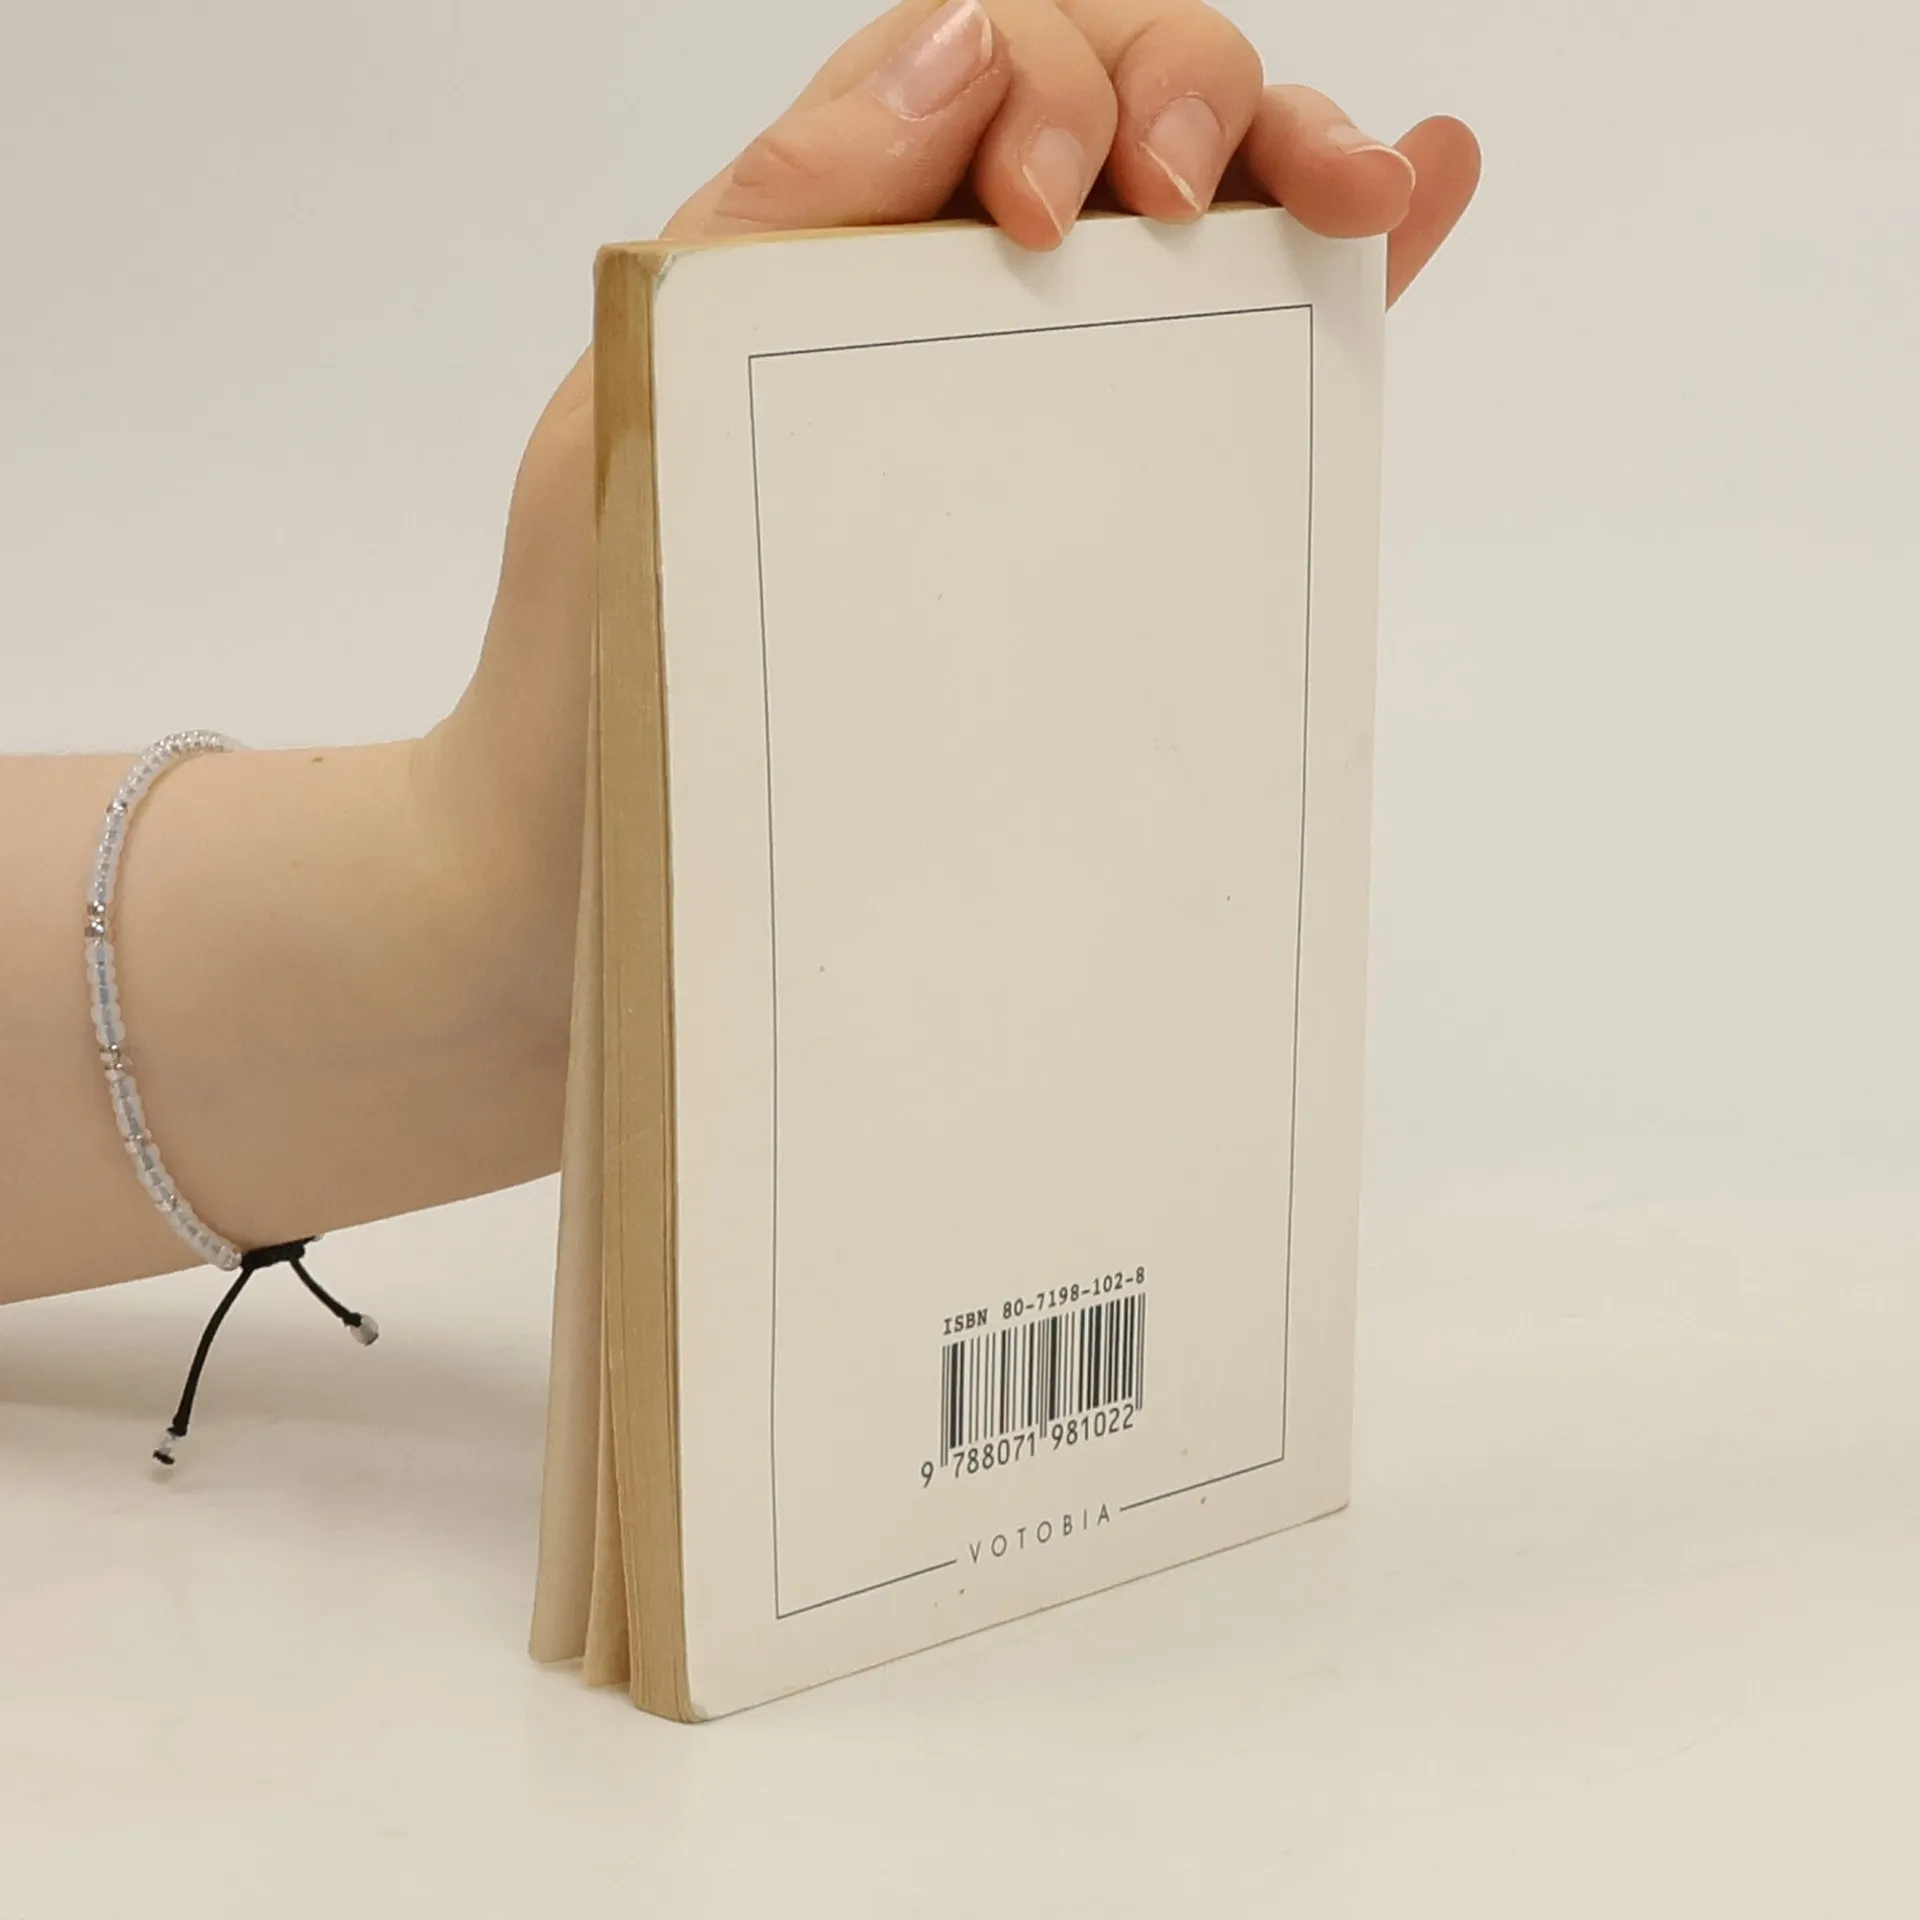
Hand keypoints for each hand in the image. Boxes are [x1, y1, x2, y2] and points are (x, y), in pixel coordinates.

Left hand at [423, 0, 1481, 1031]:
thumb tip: (968, 44)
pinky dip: (1339, 267)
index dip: (1052, 79)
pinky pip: (1232, 353)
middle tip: (1176, 213)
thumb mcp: (631, 415)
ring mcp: (1035, 396)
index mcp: (821, 244)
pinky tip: (1418, 195)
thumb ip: (773, 223)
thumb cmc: (595, 666)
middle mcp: (944, 298)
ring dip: (1287, 156)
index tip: (1035, 219)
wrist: (606, 871)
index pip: (983, 57)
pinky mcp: (1101, 507)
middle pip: (1117, 100)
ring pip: (1194, 210)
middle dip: (1187, 96)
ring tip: (1356, 190)